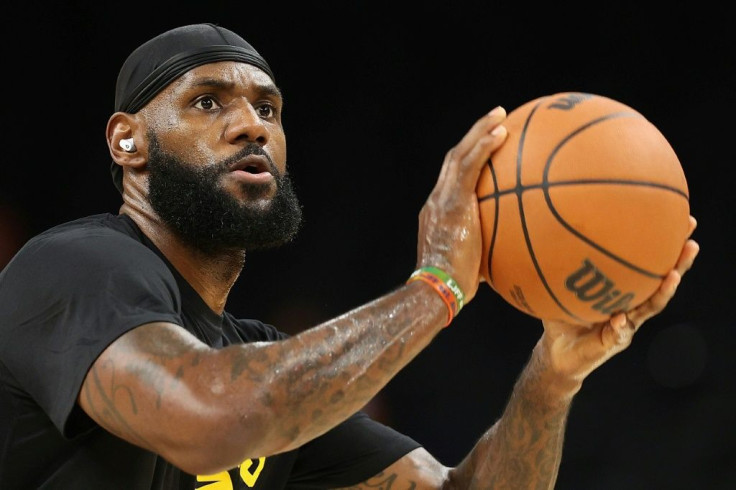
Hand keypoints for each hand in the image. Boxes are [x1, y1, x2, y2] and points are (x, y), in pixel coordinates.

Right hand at [415, 107, 507, 302]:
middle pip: (454, 158)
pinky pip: (469, 167)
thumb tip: (516, 256)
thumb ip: (489, 251)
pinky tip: (501, 133)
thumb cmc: (456, 288)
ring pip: (459, 154)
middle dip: (474, 135)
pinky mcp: (452, 203)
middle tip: (497, 119)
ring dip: (480, 131)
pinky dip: (484, 147)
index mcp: (439, 212)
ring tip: (501, 115)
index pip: (453, 178)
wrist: (437, 290)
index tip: (488, 146)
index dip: (469, 158)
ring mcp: (443, 199)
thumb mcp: (475, 265)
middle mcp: (436, 199)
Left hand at [538, 216, 699, 386]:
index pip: (648, 266)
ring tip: (673, 275)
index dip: (665, 246)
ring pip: (650, 307)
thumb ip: (563, 268)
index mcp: (624, 292)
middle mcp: (632, 307)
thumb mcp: (561, 287)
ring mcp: (625, 325)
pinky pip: (618, 333)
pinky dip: (619, 326)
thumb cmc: (562, 316)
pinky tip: (620, 318)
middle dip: (680, 263)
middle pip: (662, 283)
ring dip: (664, 291)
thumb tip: (553, 233)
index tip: (681, 222)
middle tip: (691, 242)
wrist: (557, 353)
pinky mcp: (612, 343)